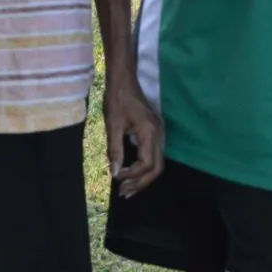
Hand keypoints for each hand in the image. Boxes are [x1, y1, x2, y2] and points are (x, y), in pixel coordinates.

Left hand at [103, 73, 164, 198]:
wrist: (123, 79)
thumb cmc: (117, 98)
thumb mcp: (112, 124)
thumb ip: (115, 150)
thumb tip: (116, 173)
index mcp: (149, 132)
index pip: (147, 163)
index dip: (133, 175)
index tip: (117, 177)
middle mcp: (158, 134)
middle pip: (157, 167)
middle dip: (141, 182)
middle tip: (124, 192)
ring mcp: (158, 132)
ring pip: (157, 162)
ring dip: (143, 177)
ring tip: (126, 187)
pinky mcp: (154, 131)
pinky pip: (154, 155)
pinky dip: (144, 168)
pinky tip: (132, 172)